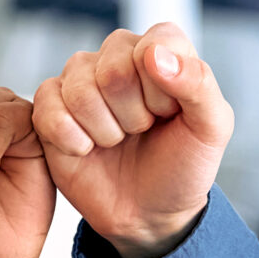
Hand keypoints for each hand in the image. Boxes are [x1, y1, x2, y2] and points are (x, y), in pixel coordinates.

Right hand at [32, 23, 232, 257]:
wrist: (148, 214)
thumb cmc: (181, 165)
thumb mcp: (211, 129)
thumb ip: (199, 84)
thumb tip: (154, 54)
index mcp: (161, 49)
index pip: (154, 43)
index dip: (161, 89)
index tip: (169, 113)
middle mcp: (117, 55)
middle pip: (112, 69)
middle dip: (132, 115)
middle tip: (141, 131)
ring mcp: (80, 79)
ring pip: (79, 90)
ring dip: (104, 131)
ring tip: (117, 140)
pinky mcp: (49, 106)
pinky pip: (47, 108)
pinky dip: (72, 140)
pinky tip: (86, 149)